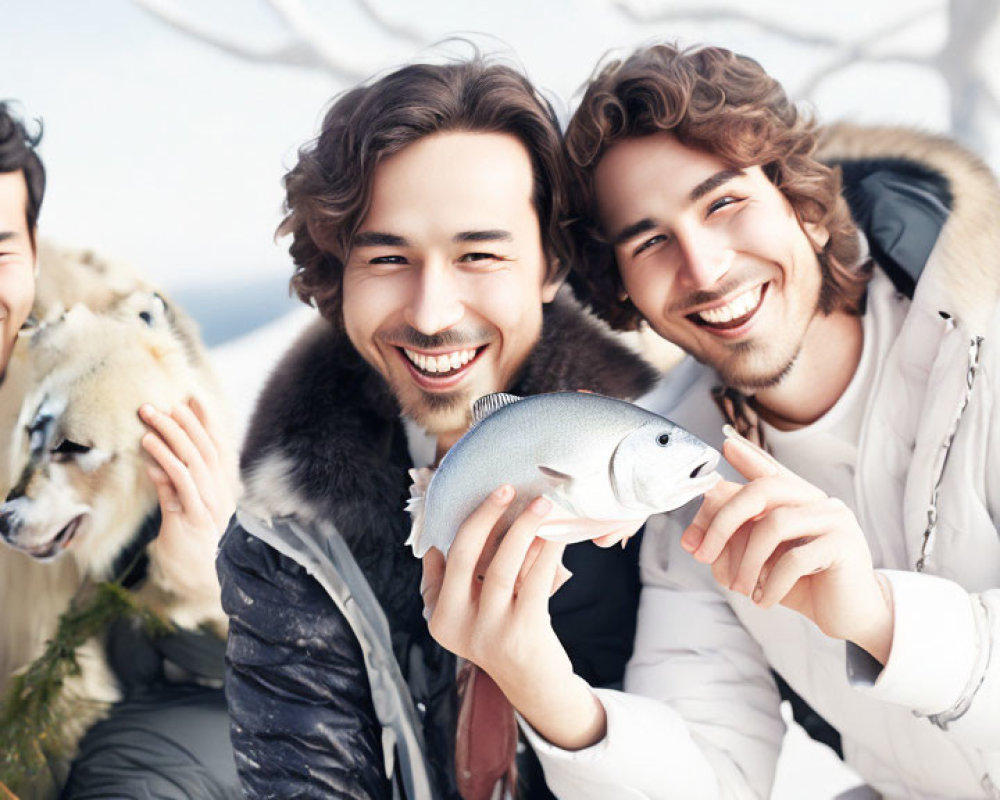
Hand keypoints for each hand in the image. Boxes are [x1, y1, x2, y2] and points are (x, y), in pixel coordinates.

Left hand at [139, 397, 235, 601]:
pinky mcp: (194, 517)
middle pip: (204, 447)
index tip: (191, 398)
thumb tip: (156, 466)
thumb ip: (175, 490)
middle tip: (161, 402)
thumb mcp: (186, 515)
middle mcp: (219, 491)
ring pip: (192, 459)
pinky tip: (148, 450)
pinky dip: (165, 463)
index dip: (205, 421)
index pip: (216, 446)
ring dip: (171, 435)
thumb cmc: (198, 551)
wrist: (211, 583)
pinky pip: (180, 484)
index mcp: (221, 488)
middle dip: (184, 421)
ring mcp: (209, 503)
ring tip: (150, 417)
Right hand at [422, 486, 605, 749]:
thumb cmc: (501, 634)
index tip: (484, 493)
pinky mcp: (524, 633)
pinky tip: (556, 534)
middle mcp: (459, 625)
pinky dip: (546, 552)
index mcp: (440, 617)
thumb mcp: (467, 613)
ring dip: (523, 528)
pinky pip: (535, 580)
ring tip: (542, 504)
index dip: (465, 522)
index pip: (446, 558)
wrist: (535, 683)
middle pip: (465, 555)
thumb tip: (438, 531)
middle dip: (485, 515)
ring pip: (502, 566)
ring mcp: (490, 632)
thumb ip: (449, 579)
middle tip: (506, 488)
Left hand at [681, 429, 893, 663]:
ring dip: (747, 561)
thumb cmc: (804, 584)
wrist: (850, 615)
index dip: (748, 457)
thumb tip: (696, 537)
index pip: (769, 471)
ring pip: (774, 525)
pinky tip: (763, 600)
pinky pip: (795, 559)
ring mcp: (835, 519)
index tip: (725, 445)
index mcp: (799, 499)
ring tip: (740, 589)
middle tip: (701, 554)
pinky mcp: (845, 546)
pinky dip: (771, 583)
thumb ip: (736, 542)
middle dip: (723, 521)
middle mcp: (818, 501)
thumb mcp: (763, 560)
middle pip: (762, 491)